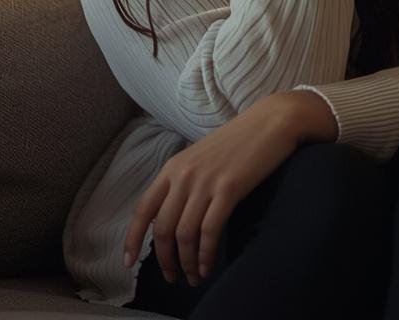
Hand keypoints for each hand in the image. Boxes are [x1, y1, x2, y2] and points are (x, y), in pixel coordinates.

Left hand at [123, 93, 301, 286]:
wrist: (271, 121)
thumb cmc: (239, 141)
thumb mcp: (201, 158)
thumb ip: (184, 182)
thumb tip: (173, 217)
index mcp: (172, 168)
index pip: (143, 210)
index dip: (132, 239)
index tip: (128, 262)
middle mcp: (183, 176)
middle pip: (163, 229)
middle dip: (165, 260)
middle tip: (173, 277)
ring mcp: (205, 182)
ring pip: (185, 234)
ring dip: (188, 263)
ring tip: (194, 278)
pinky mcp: (229, 189)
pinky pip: (210, 231)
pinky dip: (206, 255)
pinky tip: (208, 267)